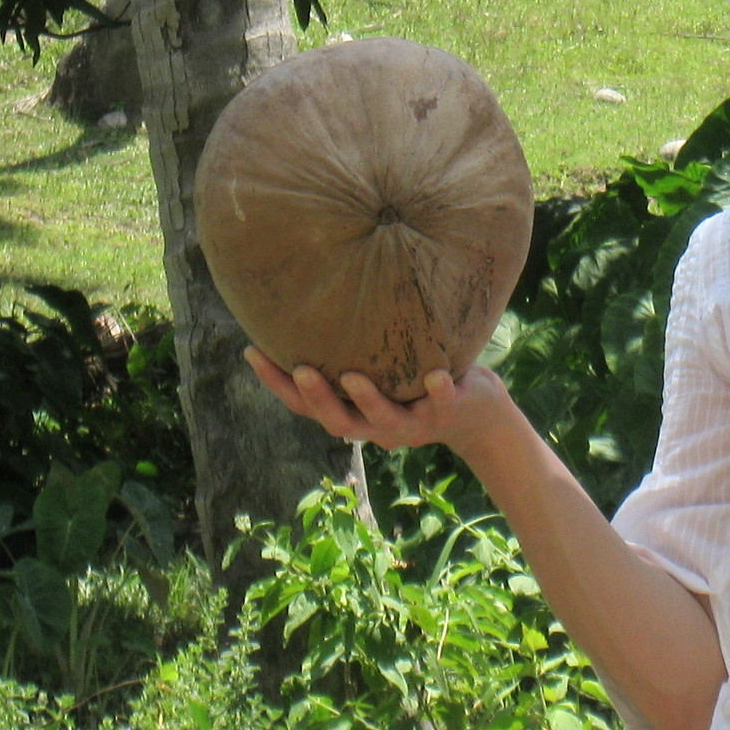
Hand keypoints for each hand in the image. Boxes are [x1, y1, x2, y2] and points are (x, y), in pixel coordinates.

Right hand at [243, 346, 517, 463]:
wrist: (476, 413)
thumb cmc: (416, 382)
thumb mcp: (381, 370)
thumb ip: (352, 353)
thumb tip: (314, 303)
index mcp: (354, 414)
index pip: (306, 405)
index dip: (278, 384)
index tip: (252, 352)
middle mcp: (377, 426)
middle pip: (338, 421)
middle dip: (318, 398)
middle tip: (301, 369)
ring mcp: (413, 423)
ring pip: (384, 420)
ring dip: (369, 400)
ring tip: (354, 377)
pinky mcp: (448, 411)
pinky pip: (442, 403)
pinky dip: (438, 391)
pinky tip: (436, 376)